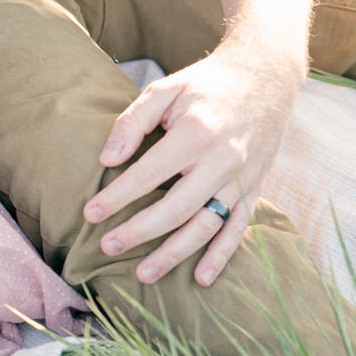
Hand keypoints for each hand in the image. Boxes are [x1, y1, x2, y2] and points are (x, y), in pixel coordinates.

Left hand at [84, 40, 303, 286]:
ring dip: (174, 254)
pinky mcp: (255, 188)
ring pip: (206, 226)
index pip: (149, 173)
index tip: (90, 213)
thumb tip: (107, 159)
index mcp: (196, 133)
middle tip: (107, 247)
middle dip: (138, 232)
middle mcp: (222, 160)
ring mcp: (242, 179)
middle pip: (176, 208)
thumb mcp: (166, 88)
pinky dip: (221, 256)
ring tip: (143, 275)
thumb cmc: (206, 85)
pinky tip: (200, 278)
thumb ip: (133, 121)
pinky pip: (238, 228)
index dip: (118, 196)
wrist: (265, 77)